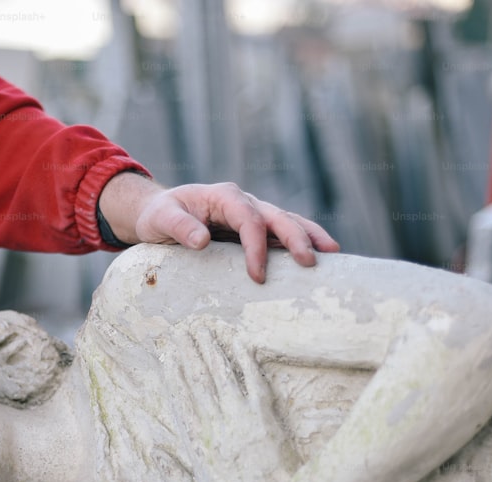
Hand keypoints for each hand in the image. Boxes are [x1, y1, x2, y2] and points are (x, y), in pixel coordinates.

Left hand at [99, 173, 339, 282]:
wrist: (159, 213)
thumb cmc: (159, 216)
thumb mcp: (159, 220)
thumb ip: (178, 227)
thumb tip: (202, 240)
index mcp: (223, 196)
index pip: (248, 219)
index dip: (256, 247)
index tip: (257, 276)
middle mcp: (243, 201)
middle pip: (276, 216)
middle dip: (296, 238)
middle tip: (309, 263)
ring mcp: (252, 212)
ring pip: (287, 220)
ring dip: (310, 236)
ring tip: (333, 253)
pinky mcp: (255, 227)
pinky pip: (281, 232)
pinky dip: (302, 240)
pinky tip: (319, 255)